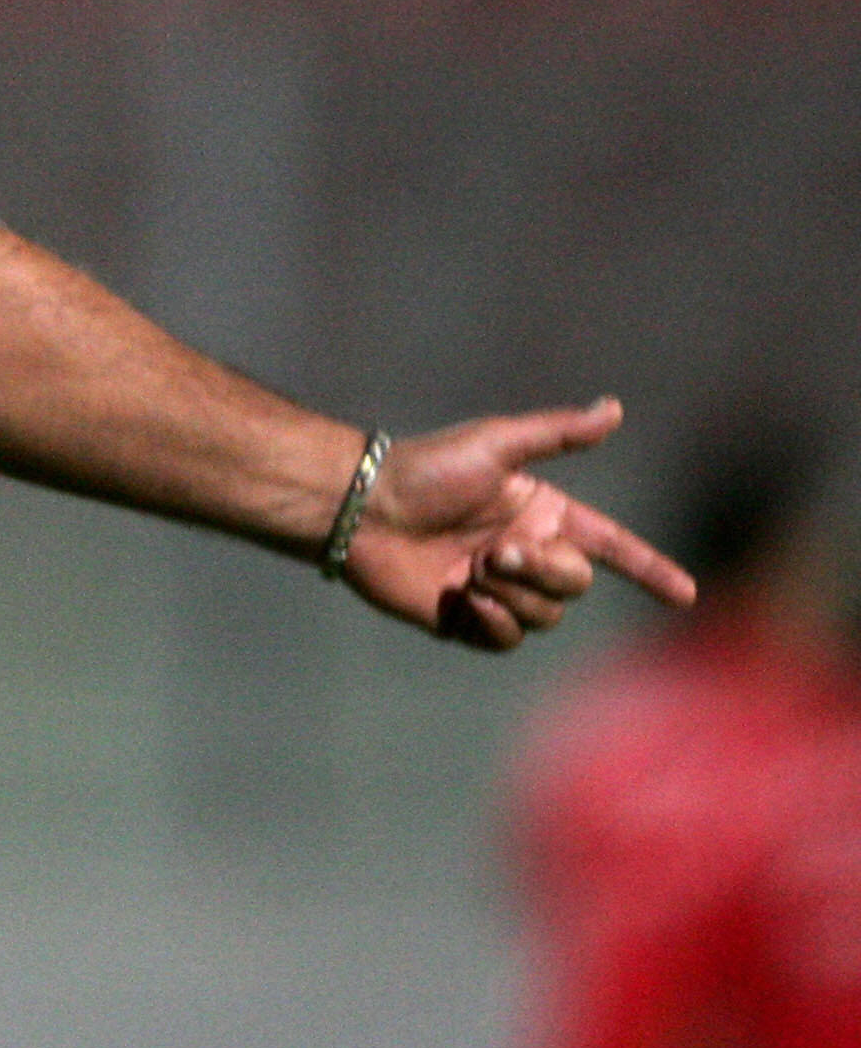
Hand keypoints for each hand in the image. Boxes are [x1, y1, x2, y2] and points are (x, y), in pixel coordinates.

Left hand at [339, 399, 695, 649]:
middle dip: (543, 571)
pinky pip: (507, 639)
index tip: (686, 593)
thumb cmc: (425, 469)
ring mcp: (498, 588)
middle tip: (493, 553)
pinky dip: (492, 622)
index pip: (610, 545)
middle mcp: (526, 552)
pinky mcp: (467, 619)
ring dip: (511, 594)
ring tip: (466, 570)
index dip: (648, 568)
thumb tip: (613, 408)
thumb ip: (558, 433)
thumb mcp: (496, 444)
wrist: (363, 509)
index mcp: (541, 514)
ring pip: (546, 616)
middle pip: (575, 583)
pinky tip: (459, 598)